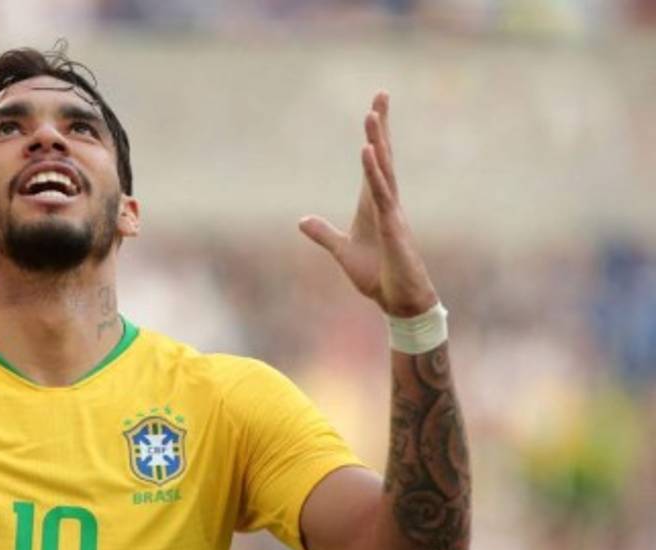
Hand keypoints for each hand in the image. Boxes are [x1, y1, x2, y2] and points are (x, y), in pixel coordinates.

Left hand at [298, 93, 437, 317]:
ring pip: (384, 170)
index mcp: (375, 205)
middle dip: (381, 127)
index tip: (374, 109)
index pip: (374, 163)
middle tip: (380, 94)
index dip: (375, 137)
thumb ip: (323, 234)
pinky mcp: (393, 228)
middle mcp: (386, 203)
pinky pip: (382, 195)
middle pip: (383, 157)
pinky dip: (374, 173)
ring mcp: (392, 213)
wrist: (399, 302)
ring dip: (377, 142)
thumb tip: (301, 220)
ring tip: (372, 114)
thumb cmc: (378, 277)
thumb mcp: (342, 252)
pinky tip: (368, 152)